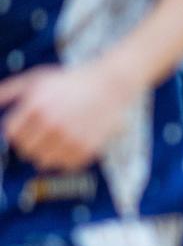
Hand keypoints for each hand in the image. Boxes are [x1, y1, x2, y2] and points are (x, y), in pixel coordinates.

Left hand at [0, 62, 142, 171]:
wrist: (109, 85)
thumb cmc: (70, 81)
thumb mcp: (36, 79)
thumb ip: (9, 91)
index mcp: (36, 106)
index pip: (11, 134)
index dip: (15, 133)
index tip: (23, 130)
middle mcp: (52, 124)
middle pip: (26, 150)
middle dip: (29, 144)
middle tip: (39, 136)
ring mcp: (70, 138)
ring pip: (44, 161)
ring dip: (46, 154)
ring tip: (54, 143)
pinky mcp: (87, 148)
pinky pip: (66, 165)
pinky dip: (65, 159)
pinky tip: (69, 145)